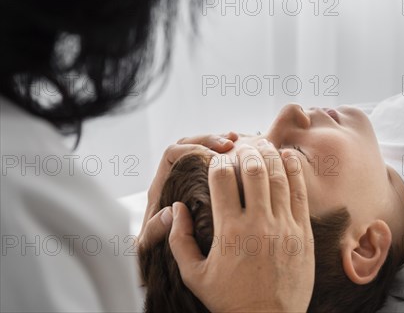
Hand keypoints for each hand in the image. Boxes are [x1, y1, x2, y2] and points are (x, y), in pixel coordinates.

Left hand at [136, 133, 237, 256]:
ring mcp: (193, 181)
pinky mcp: (210, 187)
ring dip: (222, 143)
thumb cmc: (156, 258)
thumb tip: (170, 212)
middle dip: (210, 140)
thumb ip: (154, 231)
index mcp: (162, 188)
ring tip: (239, 143)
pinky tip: (246, 157)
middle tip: (229, 144)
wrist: (162, 270)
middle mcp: (177, 180)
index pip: (173, 154)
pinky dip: (232, 156)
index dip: (191, 150)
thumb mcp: (151, 249)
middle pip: (190, 144)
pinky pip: (219, 163)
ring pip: (205, 149)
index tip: (211, 157)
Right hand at [169, 140, 314, 311]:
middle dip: (245, 151)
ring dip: (269, 154)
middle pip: (253, 169)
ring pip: (278, 176)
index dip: (218, 163)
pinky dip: (294, 170)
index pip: (222, 179)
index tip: (216, 161)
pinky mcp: (303, 232)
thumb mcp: (194, 275)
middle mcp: (258, 223)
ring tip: (261, 144)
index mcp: (229, 230)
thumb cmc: (230, 300)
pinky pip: (301, 193)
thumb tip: (177, 209)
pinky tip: (287, 157)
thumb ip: (179, 240)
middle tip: (240, 147)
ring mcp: (284, 226)